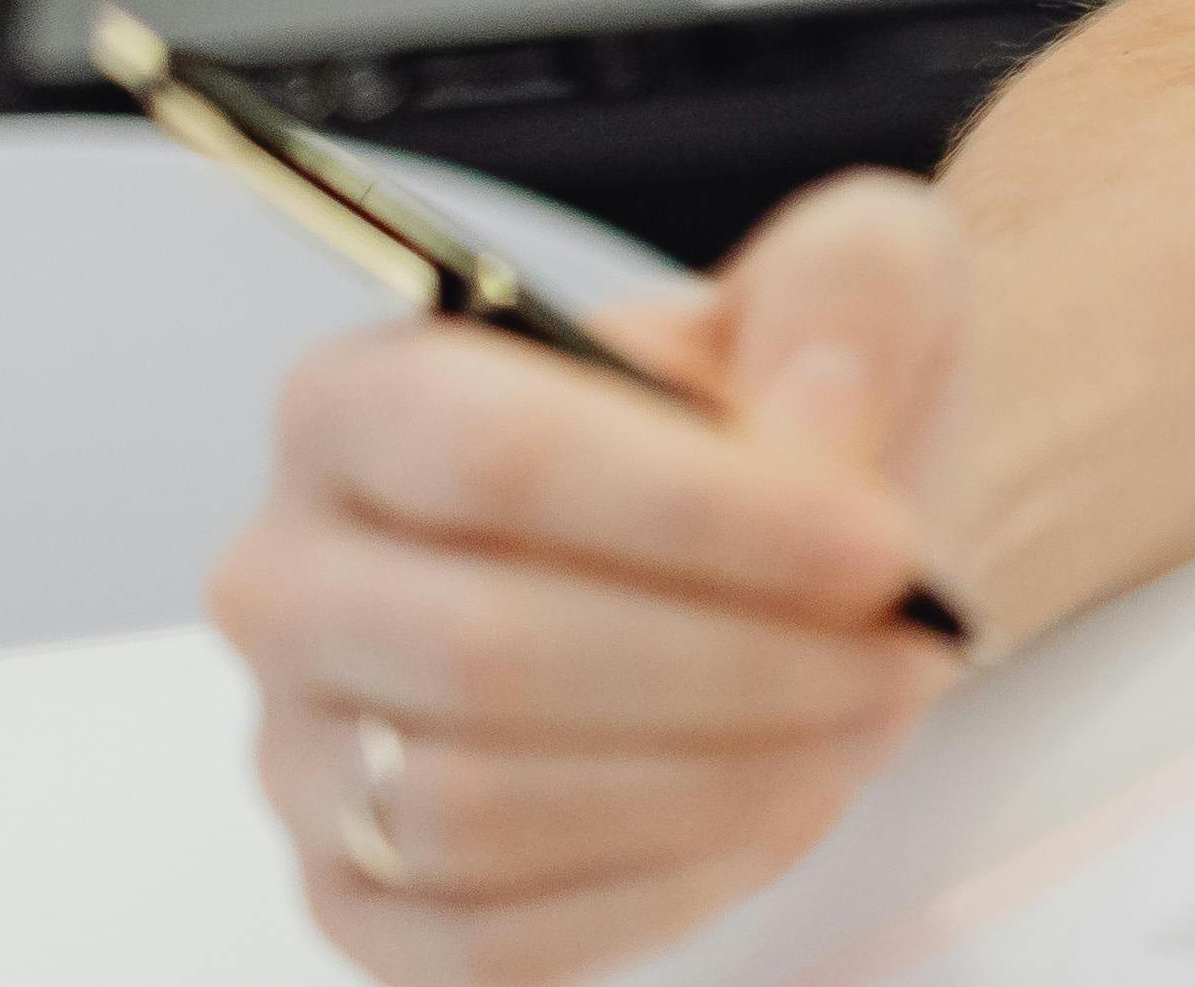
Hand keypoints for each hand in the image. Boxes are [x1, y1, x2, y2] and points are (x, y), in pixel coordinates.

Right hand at [205, 171, 970, 984]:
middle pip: (483, 650)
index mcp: (362, 399)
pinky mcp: (362, 897)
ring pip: (477, 811)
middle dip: (731, 667)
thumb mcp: (860, 274)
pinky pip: (488, 939)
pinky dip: (661, 887)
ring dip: (711, 783)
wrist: (792, 548)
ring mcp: (309, 753)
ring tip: (864, 721)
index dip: (695, 514)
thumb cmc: (792, 409)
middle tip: (901, 653)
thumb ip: (847, 289)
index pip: (492, 458)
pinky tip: (780, 806)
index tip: (877, 547)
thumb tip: (810, 417)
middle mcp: (292, 578)